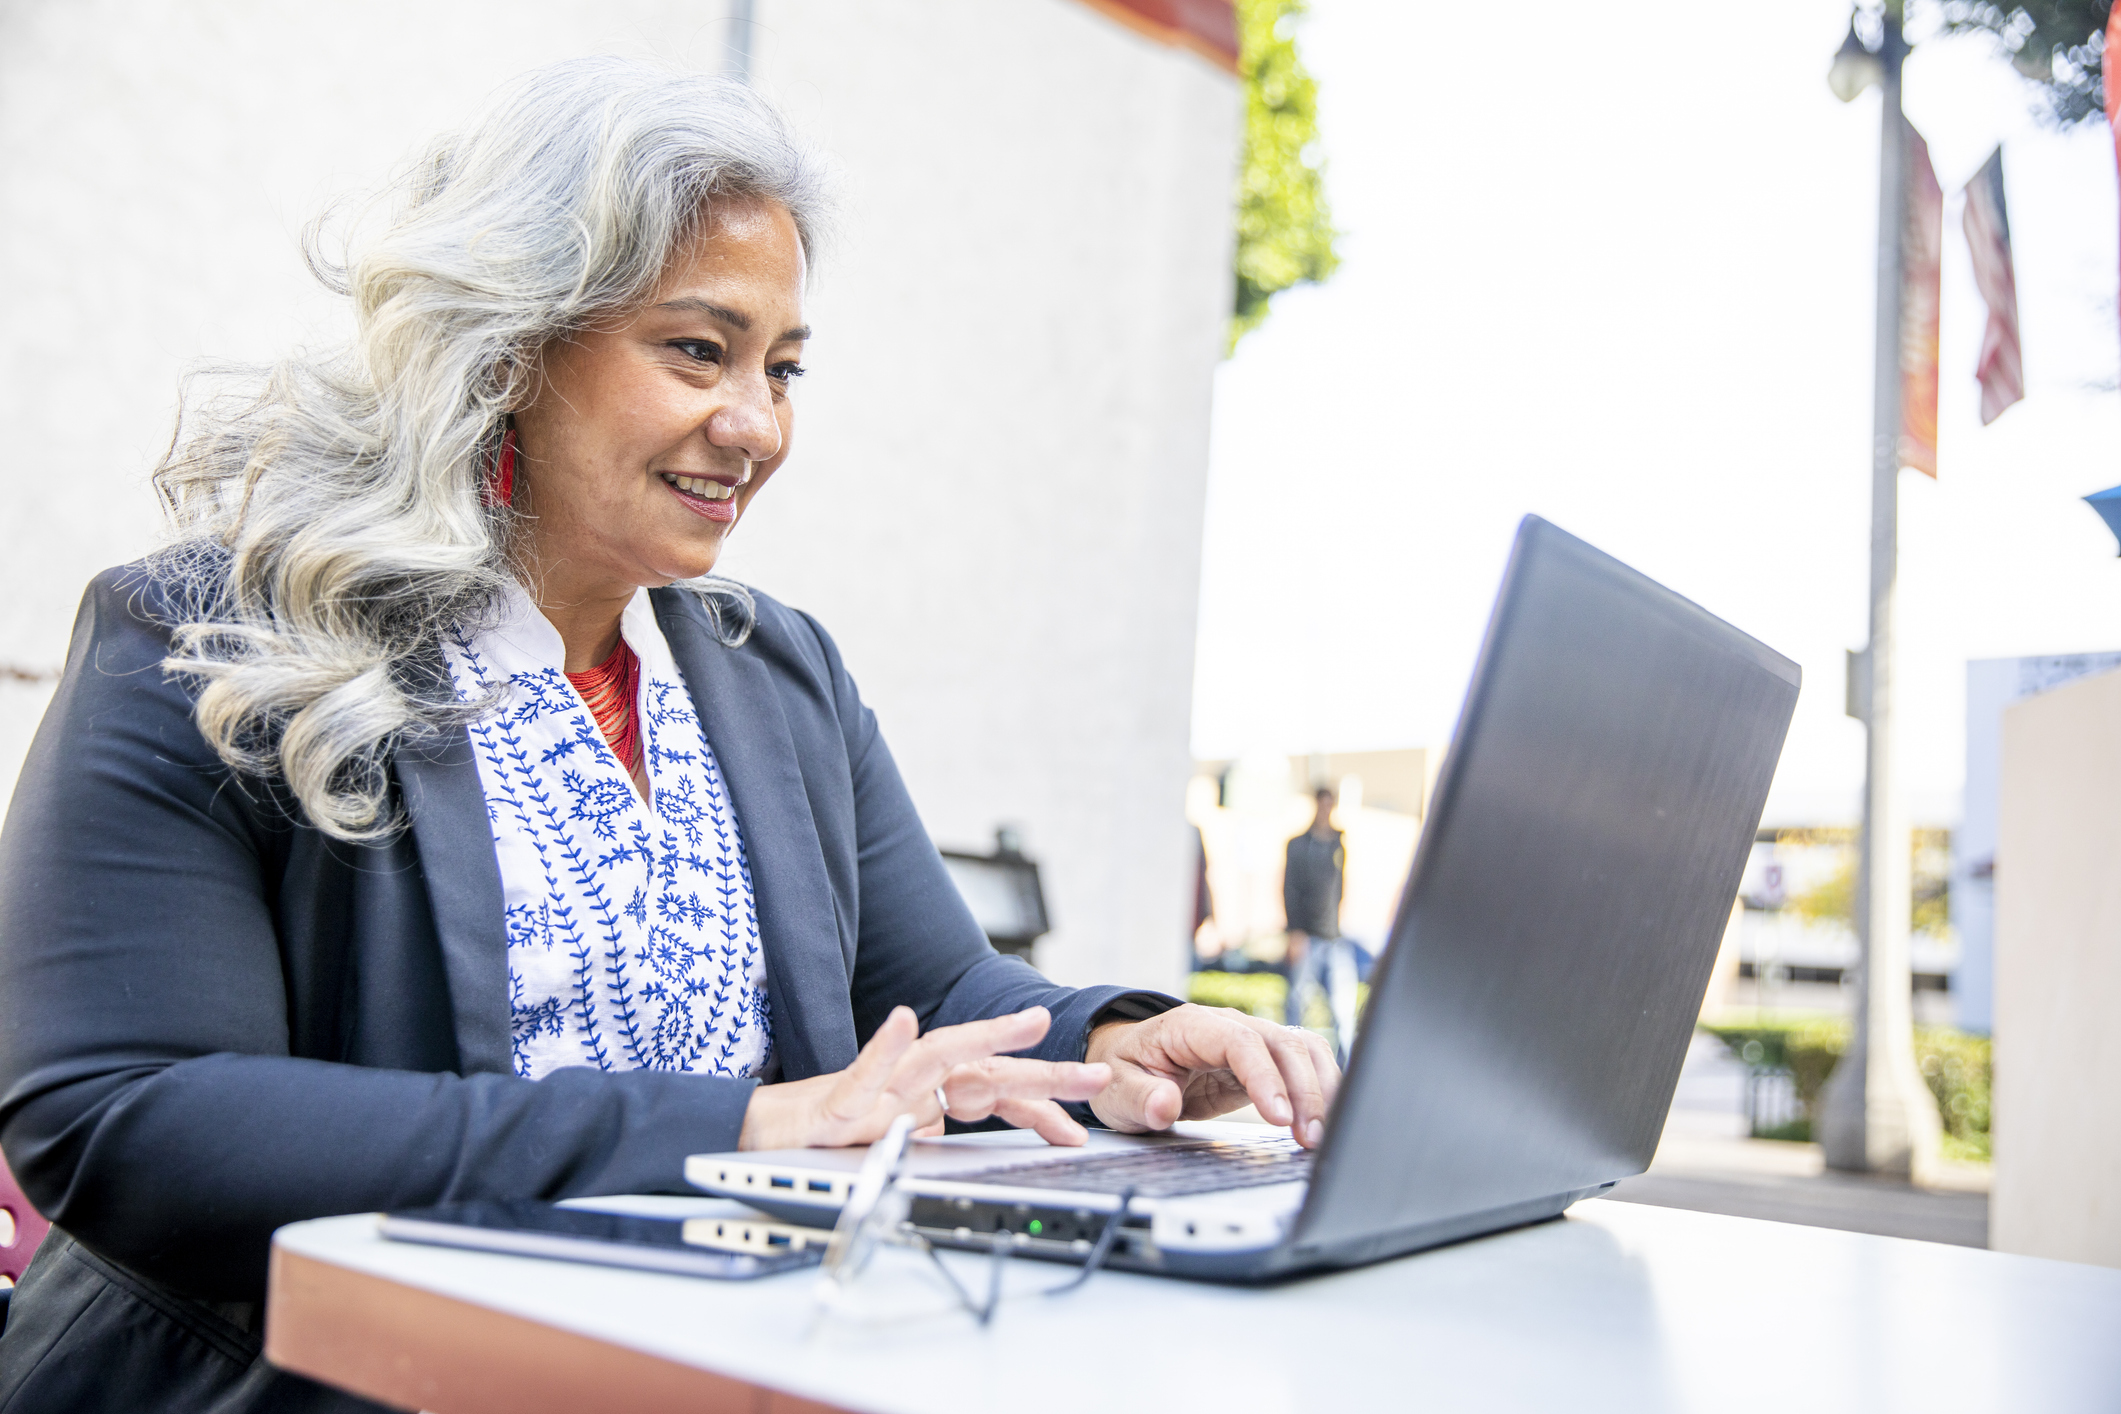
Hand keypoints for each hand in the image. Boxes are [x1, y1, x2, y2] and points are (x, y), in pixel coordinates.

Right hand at [737, 1005, 1110, 1150]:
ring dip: (984, 1037)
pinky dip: (882, 1047)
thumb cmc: (828, 1129)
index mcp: (927, 1096)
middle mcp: (909, 1084)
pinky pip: (862, 1071)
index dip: (1042, 1098)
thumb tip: (973, 1127)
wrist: (761, 1133)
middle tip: (1096, 1074)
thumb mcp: (896, 1139)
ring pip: (937, 1056)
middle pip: (984, 1070)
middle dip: (1043, 1071)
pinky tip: (900, 1021)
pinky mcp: (835, 1100)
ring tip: (1028, 1021)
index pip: (994, 1091)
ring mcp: (876, 1089)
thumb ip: (936, 1128)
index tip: (1088, 1103)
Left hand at [1084, 1005, 1341, 1148]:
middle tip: (1309, 1138)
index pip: (1240, 1042)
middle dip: (1303, 1091)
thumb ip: (1140, 1097)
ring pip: (1302, 1049)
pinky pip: (1303, 1064)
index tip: (1280, 1117)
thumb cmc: (1125, 1071)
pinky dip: (1320, 1087)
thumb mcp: (1117, 1089)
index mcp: (1191, 1026)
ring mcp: (1251, 1040)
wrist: (1130, 1063)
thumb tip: (1164, 1104)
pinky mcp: (1264, 1061)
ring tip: (1318, 1135)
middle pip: (1282, 1044)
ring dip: (1319, 1089)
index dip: (1265, 1078)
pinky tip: (1323, 1119)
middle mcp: (1228, 1025)